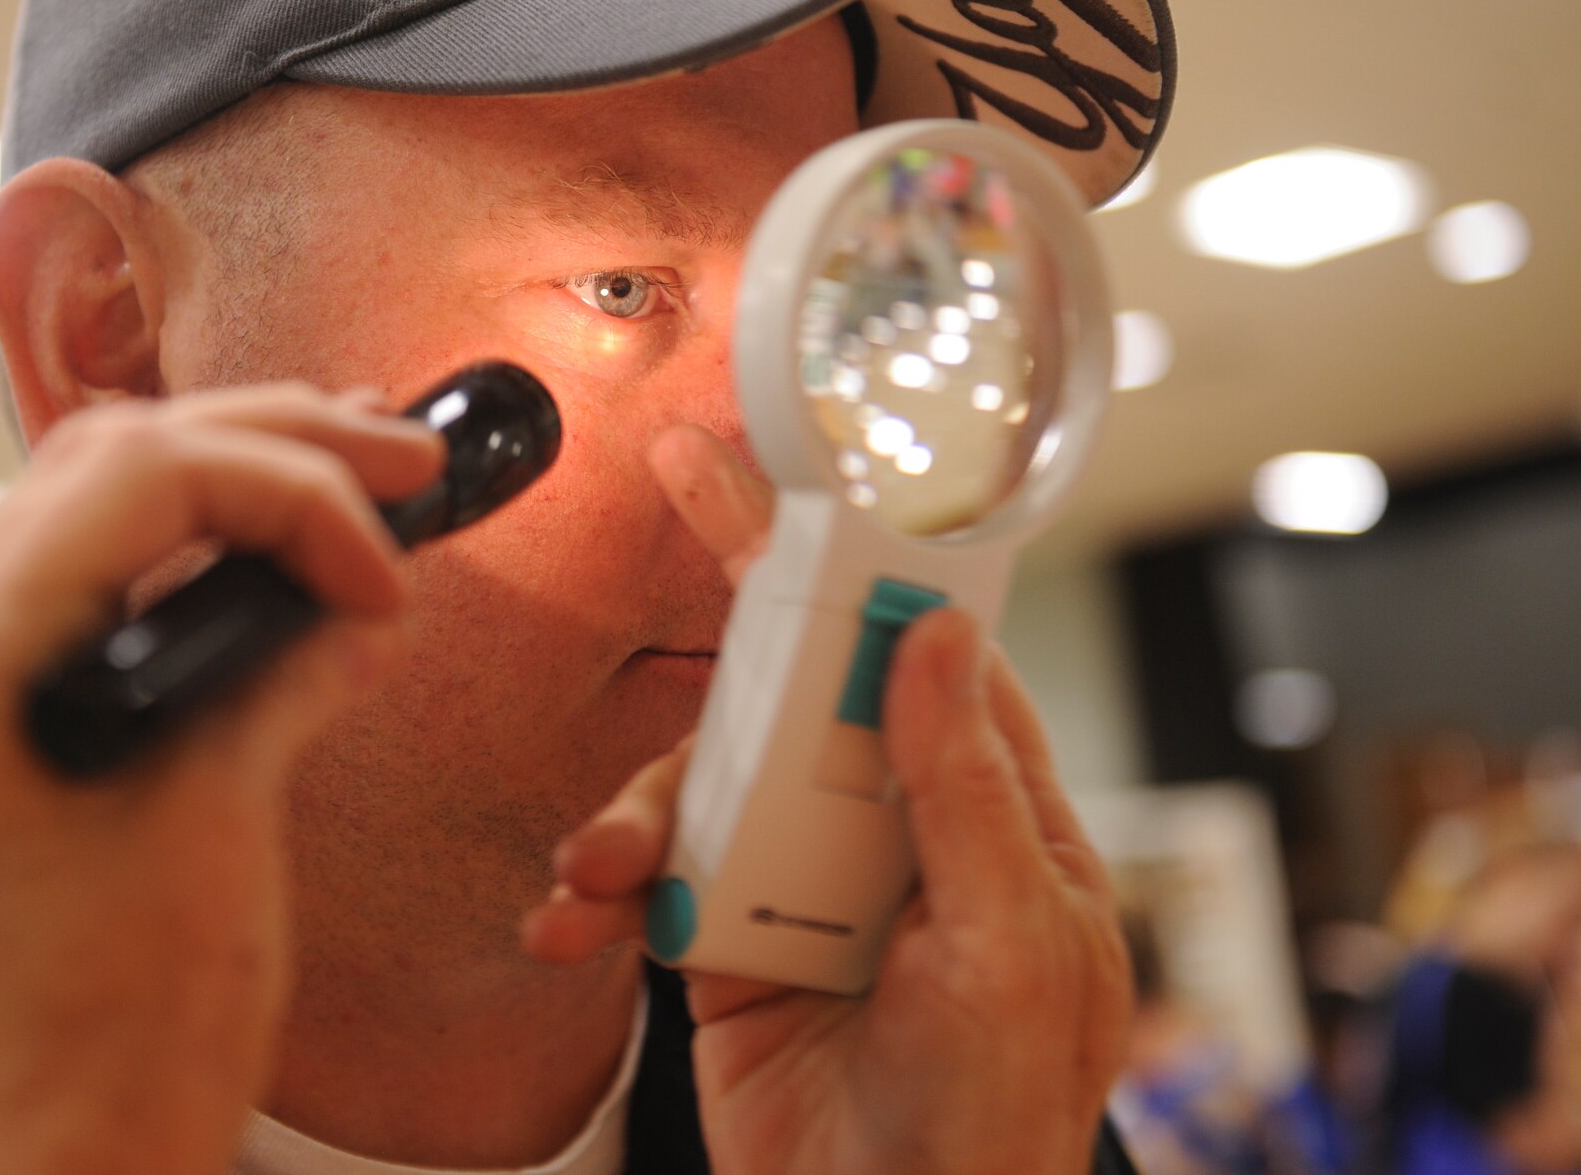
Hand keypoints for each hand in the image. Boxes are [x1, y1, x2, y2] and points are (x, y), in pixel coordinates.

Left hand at [0, 384, 442, 1174]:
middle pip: (101, 471)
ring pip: (91, 517)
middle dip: (269, 449)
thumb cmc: (107, 1064)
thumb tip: (352, 606)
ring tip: (354, 486)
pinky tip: (282, 571)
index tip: (389, 553)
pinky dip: (194, 566)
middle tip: (400, 460)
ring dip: (231, 486)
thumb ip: (281, 683)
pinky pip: (91, 602)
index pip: (130, 482)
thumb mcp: (217, 840)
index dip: (289, 489)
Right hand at [523, 425, 1132, 1174]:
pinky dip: (605, 893)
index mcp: (994, 824)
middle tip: (685, 484)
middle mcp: (898, 837)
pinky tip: (572, 926)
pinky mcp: (733, 945)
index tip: (815, 471)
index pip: (930, 656)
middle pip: (807, 689)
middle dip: (738, 609)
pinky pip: (658, 882)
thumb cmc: (991, 1128)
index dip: (872, 557)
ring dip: (640, 809)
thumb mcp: (1008, 952)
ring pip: (713, 782)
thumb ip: (965, 791)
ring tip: (597, 873)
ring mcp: (810, 889)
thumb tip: (937, 637)